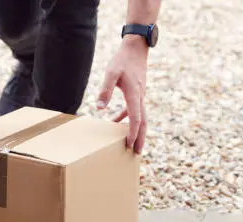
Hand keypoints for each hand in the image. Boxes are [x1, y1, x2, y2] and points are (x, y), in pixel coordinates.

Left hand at [97, 35, 148, 153]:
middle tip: (136, 153)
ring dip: (136, 131)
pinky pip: (134, 109)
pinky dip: (127, 118)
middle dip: (140, 138)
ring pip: (141, 117)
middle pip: (143, 122)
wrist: (136, 48)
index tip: (129, 145)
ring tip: (130, 144)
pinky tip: (116, 121)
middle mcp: (141, 97)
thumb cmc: (123, 60)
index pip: (135, 118)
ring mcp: (141, 95)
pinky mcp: (138, 93)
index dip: (133, 133)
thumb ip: (105, 90)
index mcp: (135, 94)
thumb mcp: (111, 73)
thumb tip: (99, 108)